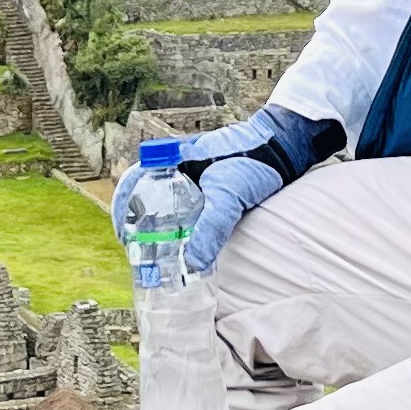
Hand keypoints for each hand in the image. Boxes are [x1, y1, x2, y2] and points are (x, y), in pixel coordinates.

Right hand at [110, 103, 344, 274]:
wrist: (286, 146)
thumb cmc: (254, 160)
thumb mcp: (228, 196)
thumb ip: (210, 229)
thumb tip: (192, 264)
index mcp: (173, 159)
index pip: (134, 182)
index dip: (125, 209)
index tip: (125, 236)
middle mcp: (179, 165)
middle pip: (148, 195)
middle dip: (141, 223)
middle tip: (142, 252)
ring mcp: (196, 174)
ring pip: (167, 201)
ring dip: (162, 225)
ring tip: (161, 253)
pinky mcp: (213, 184)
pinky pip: (188, 205)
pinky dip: (182, 223)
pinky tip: (186, 241)